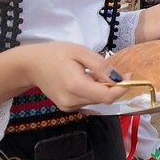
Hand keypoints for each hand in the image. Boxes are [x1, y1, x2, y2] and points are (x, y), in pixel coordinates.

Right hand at [0, 42, 127, 112]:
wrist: (30, 65)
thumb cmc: (55, 54)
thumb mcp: (80, 52)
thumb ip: (100, 65)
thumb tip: (119, 78)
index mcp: (76, 86)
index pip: (108, 97)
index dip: (122, 88)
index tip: (128, 75)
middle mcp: (72, 101)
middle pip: (103, 98)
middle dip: (111, 86)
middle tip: (108, 69)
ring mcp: (68, 107)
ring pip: (96, 100)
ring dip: (101, 88)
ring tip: (91, 72)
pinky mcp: (66, 108)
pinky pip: (87, 101)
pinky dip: (92, 92)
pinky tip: (84, 80)